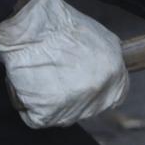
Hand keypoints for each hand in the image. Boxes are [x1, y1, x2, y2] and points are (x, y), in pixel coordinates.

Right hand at [0, 0, 127, 128]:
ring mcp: (74, 104)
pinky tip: (28, 87)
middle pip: (89, 109)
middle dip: (75, 100)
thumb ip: (109, 60)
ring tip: (40, 79)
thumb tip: (109, 74)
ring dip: (51, 104)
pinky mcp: (48, 112)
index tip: (88, 91)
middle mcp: (98, 90)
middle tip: (56, 82)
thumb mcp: (100, 37)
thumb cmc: (59, 25)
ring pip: (63, 116)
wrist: (31, 25)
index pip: (116, 96)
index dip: (101, 94)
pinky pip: (37, 118)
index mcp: (113, 71)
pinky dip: (29, 107)